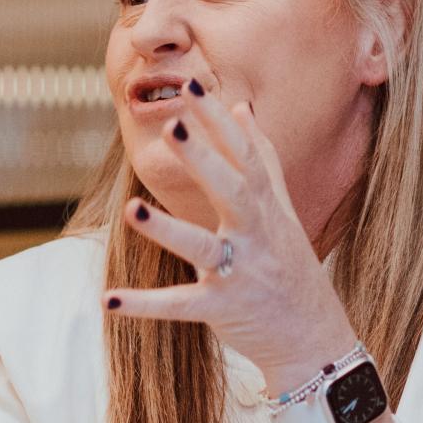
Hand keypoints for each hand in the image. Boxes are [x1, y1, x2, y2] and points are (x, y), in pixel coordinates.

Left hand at [105, 93, 358, 395]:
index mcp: (267, 207)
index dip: (218, 120)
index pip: (243, 155)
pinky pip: (180, 305)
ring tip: (133, 209)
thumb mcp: (282, 210)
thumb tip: (243, 108)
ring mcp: (240, 272)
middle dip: (203, 160)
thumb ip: (261, 159)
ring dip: (167, 230)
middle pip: (231, 191)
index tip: (192, 84)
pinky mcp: (223, 309)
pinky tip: (109, 299)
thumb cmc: (291, 267)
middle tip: (173, 126)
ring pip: (202, 247)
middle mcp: (256, 235)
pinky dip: (144, 305)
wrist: (314, 337)